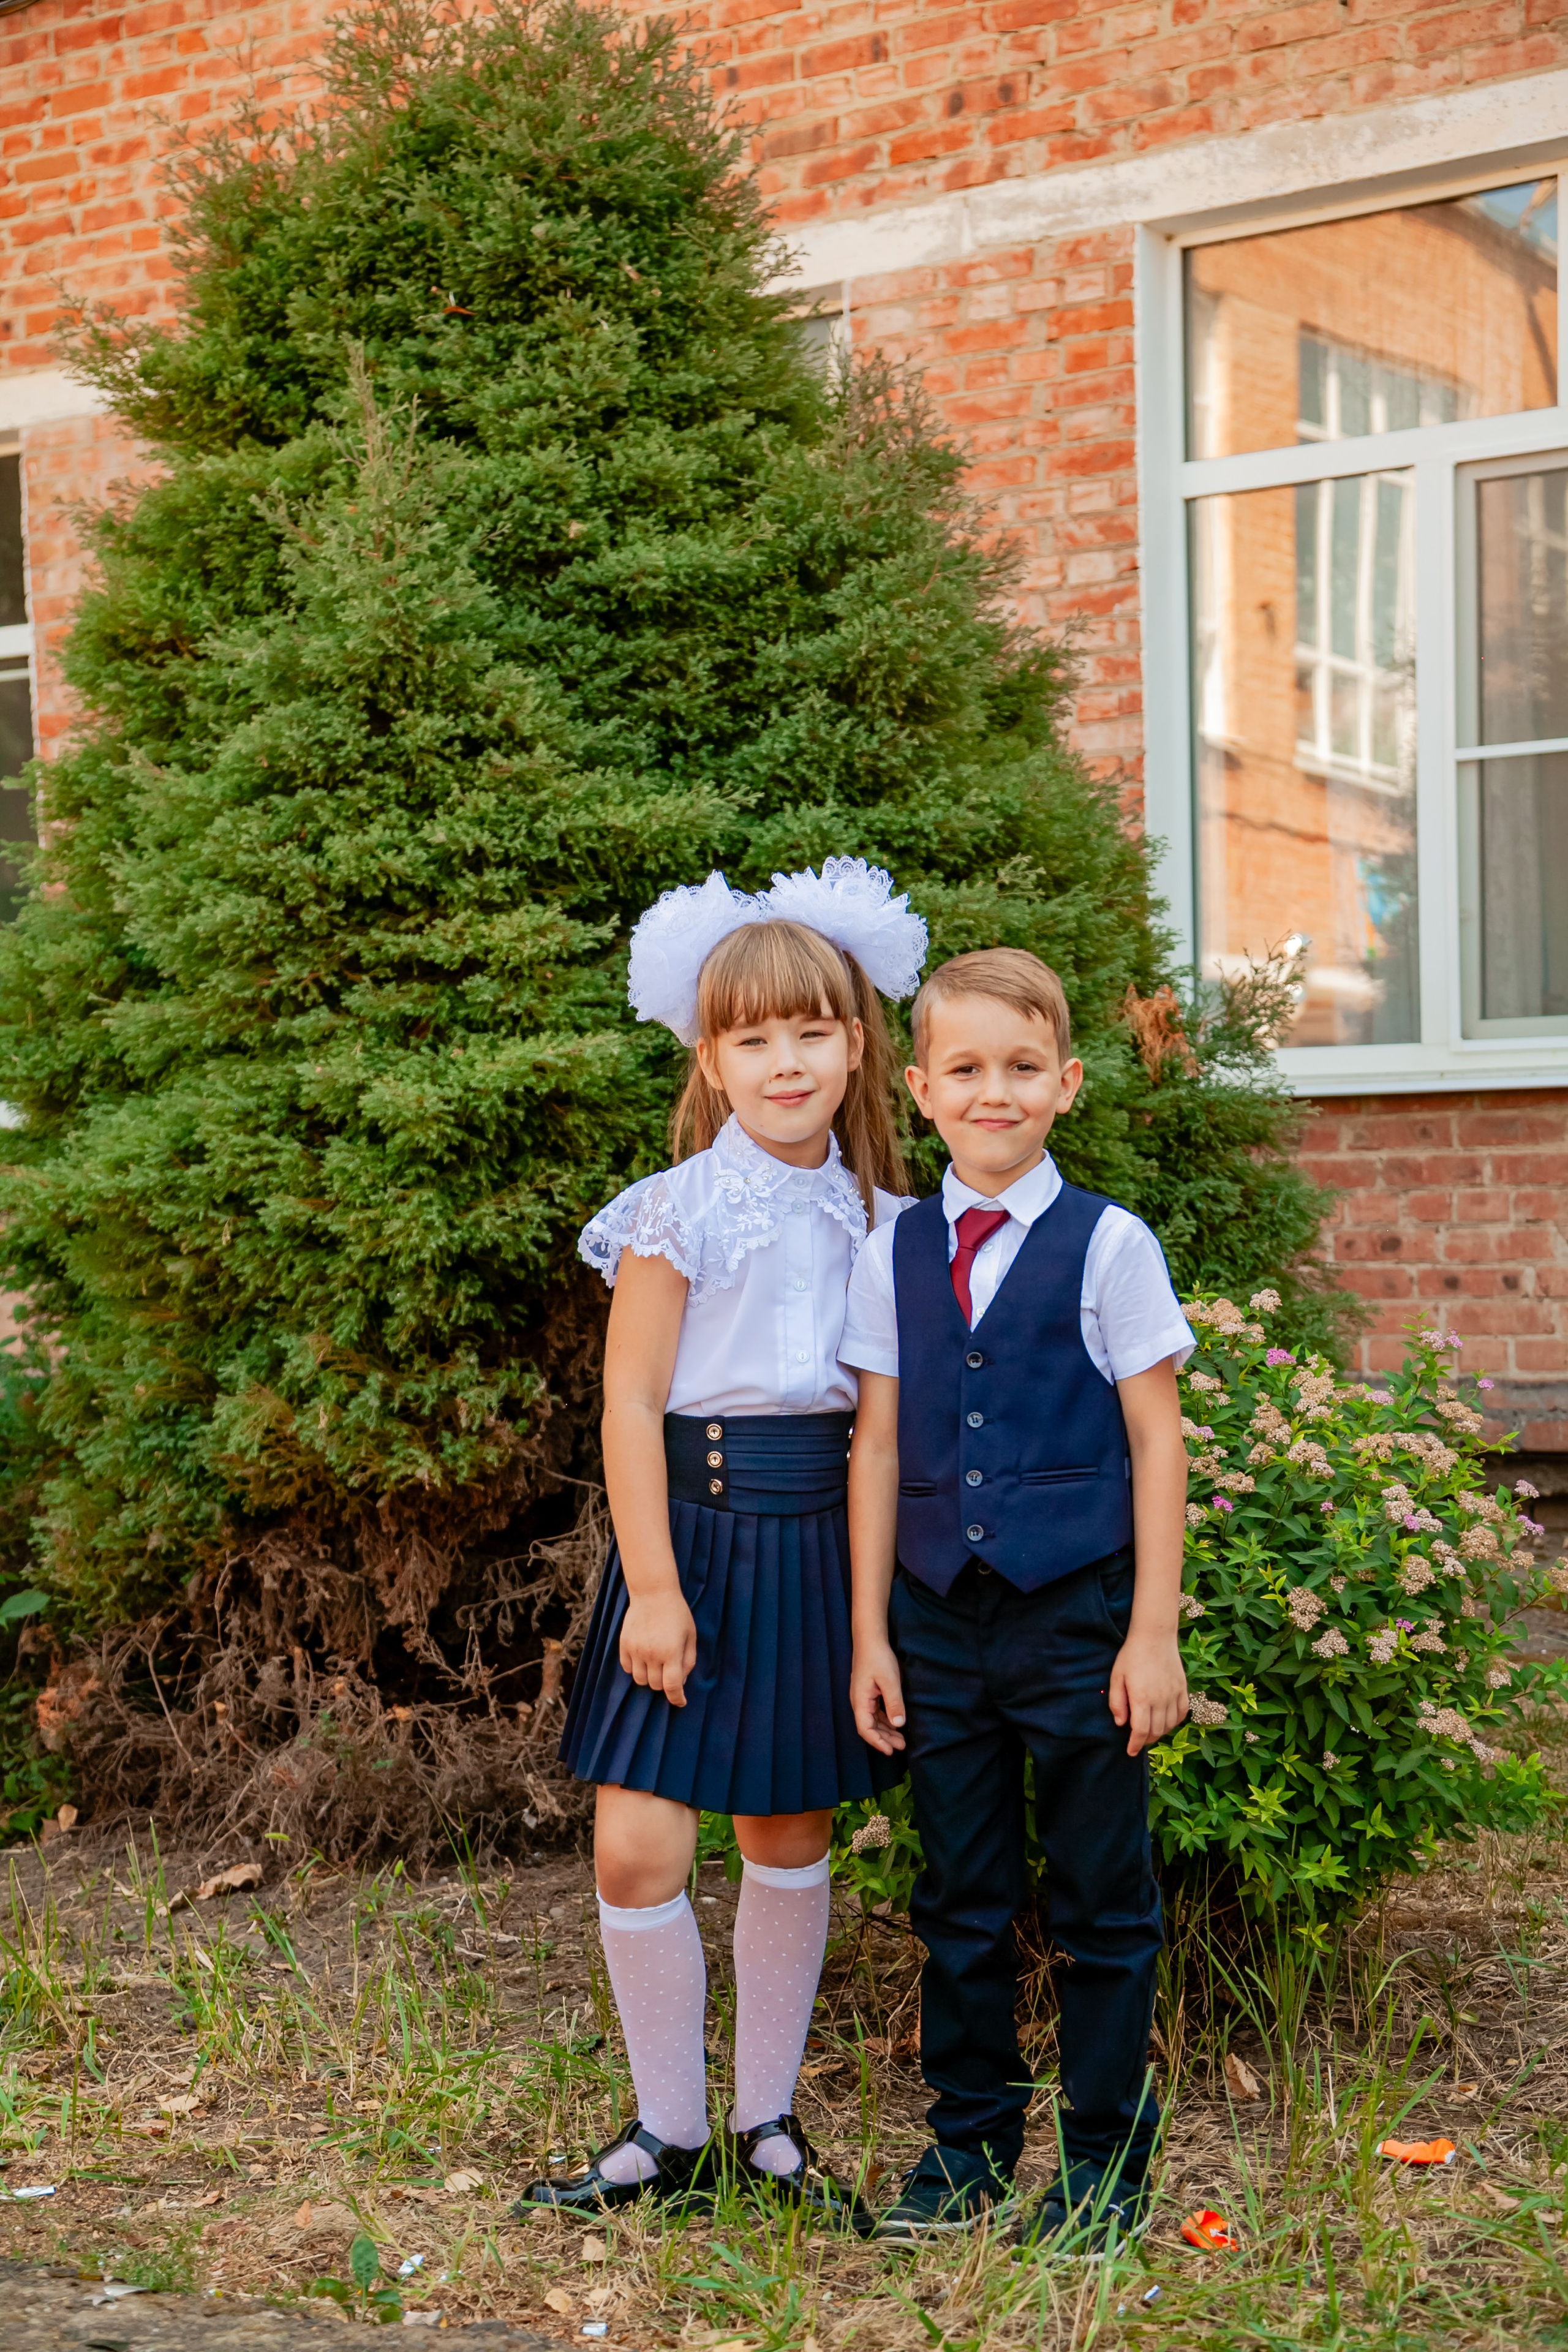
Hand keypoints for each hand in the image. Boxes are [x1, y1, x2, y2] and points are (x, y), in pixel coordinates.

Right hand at [620, 1590, 697, 1708]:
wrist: (653, 1593)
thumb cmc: (676, 1613)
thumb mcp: (690, 1635)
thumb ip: (688, 1660)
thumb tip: (681, 1682)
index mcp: (671, 1652)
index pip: (672, 1686)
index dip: (677, 1698)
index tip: (681, 1702)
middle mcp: (652, 1653)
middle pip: (655, 1685)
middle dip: (665, 1684)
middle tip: (669, 1671)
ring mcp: (635, 1649)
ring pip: (640, 1680)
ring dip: (649, 1678)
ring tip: (656, 1665)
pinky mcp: (624, 1644)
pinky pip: (627, 1668)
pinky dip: (636, 1669)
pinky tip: (643, 1658)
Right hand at [851, 1637, 906, 1755]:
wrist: (870, 1640)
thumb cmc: (878, 1658)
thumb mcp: (889, 1680)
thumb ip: (894, 1703)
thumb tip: (898, 1725)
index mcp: (860, 1701)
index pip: (865, 1729)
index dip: (877, 1742)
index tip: (890, 1751)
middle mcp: (859, 1702)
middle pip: (869, 1727)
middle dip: (885, 1739)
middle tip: (902, 1746)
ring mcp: (863, 1698)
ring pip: (873, 1721)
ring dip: (886, 1731)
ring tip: (901, 1739)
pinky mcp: (869, 1693)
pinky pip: (876, 1712)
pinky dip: (886, 1721)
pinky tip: (896, 1723)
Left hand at [1109, 1627, 1188, 1757]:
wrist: (1154, 1636)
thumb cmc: (1131, 1655)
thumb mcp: (1116, 1677)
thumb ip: (1117, 1702)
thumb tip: (1121, 1724)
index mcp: (1142, 1698)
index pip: (1141, 1731)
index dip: (1135, 1745)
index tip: (1130, 1751)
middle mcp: (1160, 1699)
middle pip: (1156, 1731)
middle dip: (1146, 1741)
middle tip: (1138, 1741)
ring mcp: (1174, 1694)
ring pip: (1170, 1725)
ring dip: (1160, 1733)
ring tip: (1150, 1732)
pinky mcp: (1182, 1688)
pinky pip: (1182, 1713)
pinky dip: (1175, 1722)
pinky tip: (1166, 1721)